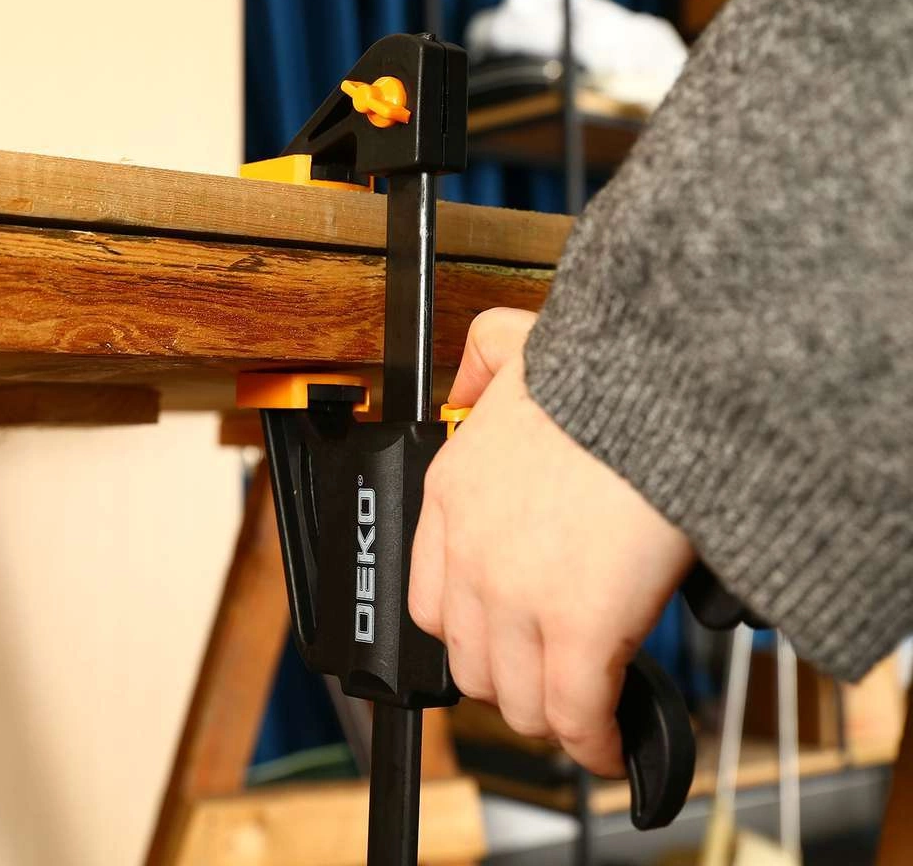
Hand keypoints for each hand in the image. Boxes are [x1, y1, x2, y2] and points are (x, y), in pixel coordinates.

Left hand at [409, 308, 695, 776]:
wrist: (654, 385)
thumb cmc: (602, 372)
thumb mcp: (514, 343)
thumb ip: (478, 361)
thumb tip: (463, 383)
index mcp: (452, 492)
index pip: (428, 599)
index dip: (468, 631)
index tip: (499, 640)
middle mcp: (469, 551)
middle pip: (468, 659)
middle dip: (509, 679)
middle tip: (547, 679)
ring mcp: (514, 594)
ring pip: (516, 698)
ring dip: (549, 715)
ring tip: (580, 715)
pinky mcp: (577, 628)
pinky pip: (572, 714)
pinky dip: (591, 739)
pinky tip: (609, 740)